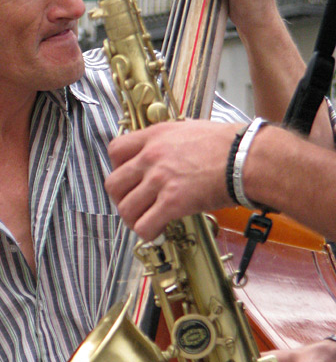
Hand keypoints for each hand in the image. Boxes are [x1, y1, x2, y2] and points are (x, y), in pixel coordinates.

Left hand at [105, 120, 239, 240]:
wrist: (247, 157)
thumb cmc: (228, 145)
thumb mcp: (189, 129)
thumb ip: (169, 141)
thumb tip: (165, 153)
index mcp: (155, 136)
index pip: (115, 150)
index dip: (118, 168)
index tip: (129, 178)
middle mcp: (151, 157)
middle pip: (113, 184)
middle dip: (121, 198)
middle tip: (135, 204)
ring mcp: (160, 180)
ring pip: (125, 208)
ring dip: (133, 219)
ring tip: (146, 220)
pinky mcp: (173, 202)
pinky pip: (144, 225)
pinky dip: (148, 232)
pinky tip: (158, 229)